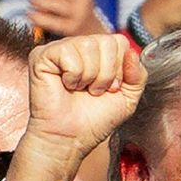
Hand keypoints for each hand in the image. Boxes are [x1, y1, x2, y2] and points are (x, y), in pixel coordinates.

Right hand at [7, 34, 144, 180]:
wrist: (70, 139)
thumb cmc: (94, 120)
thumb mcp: (127, 99)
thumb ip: (138, 75)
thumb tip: (132, 52)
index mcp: (98, 53)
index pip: (119, 41)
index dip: (120, 68)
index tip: (111, 88)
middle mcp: (79, 46)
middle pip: (106, 41)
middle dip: (107, 73)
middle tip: (94, 92)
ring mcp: (60, 48)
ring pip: (88, 45)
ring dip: (90, 76)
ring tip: (81, 90)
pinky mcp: (42, 55)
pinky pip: (68, 53)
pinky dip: (73, 75)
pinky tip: (66, 86)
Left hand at [24, 0, 109, 37]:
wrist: (89, 30)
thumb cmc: (73, 4)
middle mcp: (82, 1)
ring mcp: (77, 16)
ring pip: (54, 5)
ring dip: (38, 0)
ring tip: (31, 0)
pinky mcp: (69, 29)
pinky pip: (51, 23)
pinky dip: (38, 18)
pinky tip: (30, 14)